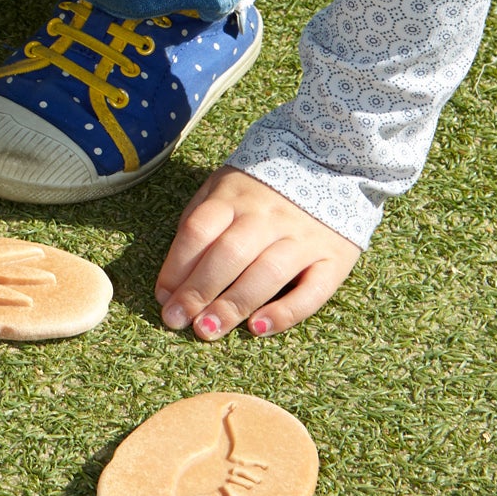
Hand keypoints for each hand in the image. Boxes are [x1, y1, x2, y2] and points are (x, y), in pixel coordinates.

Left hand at [155, 166, 359, 340]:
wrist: (329, 165)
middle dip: (199, 290)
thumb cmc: (261, 188)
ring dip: (234, 305)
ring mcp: (303, 237)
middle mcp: (268, 216)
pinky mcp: (333, 259)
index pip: (200, 231)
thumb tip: (173, 278)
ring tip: (208, 330)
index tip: (163, 298)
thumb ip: (199, 221)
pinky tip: (258, 328)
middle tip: (178, 321)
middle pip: (229, 254)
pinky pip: (312, 291)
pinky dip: (286, 312)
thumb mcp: (223, 187)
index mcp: (235, 197)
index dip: (176, 267)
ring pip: (267, 274)